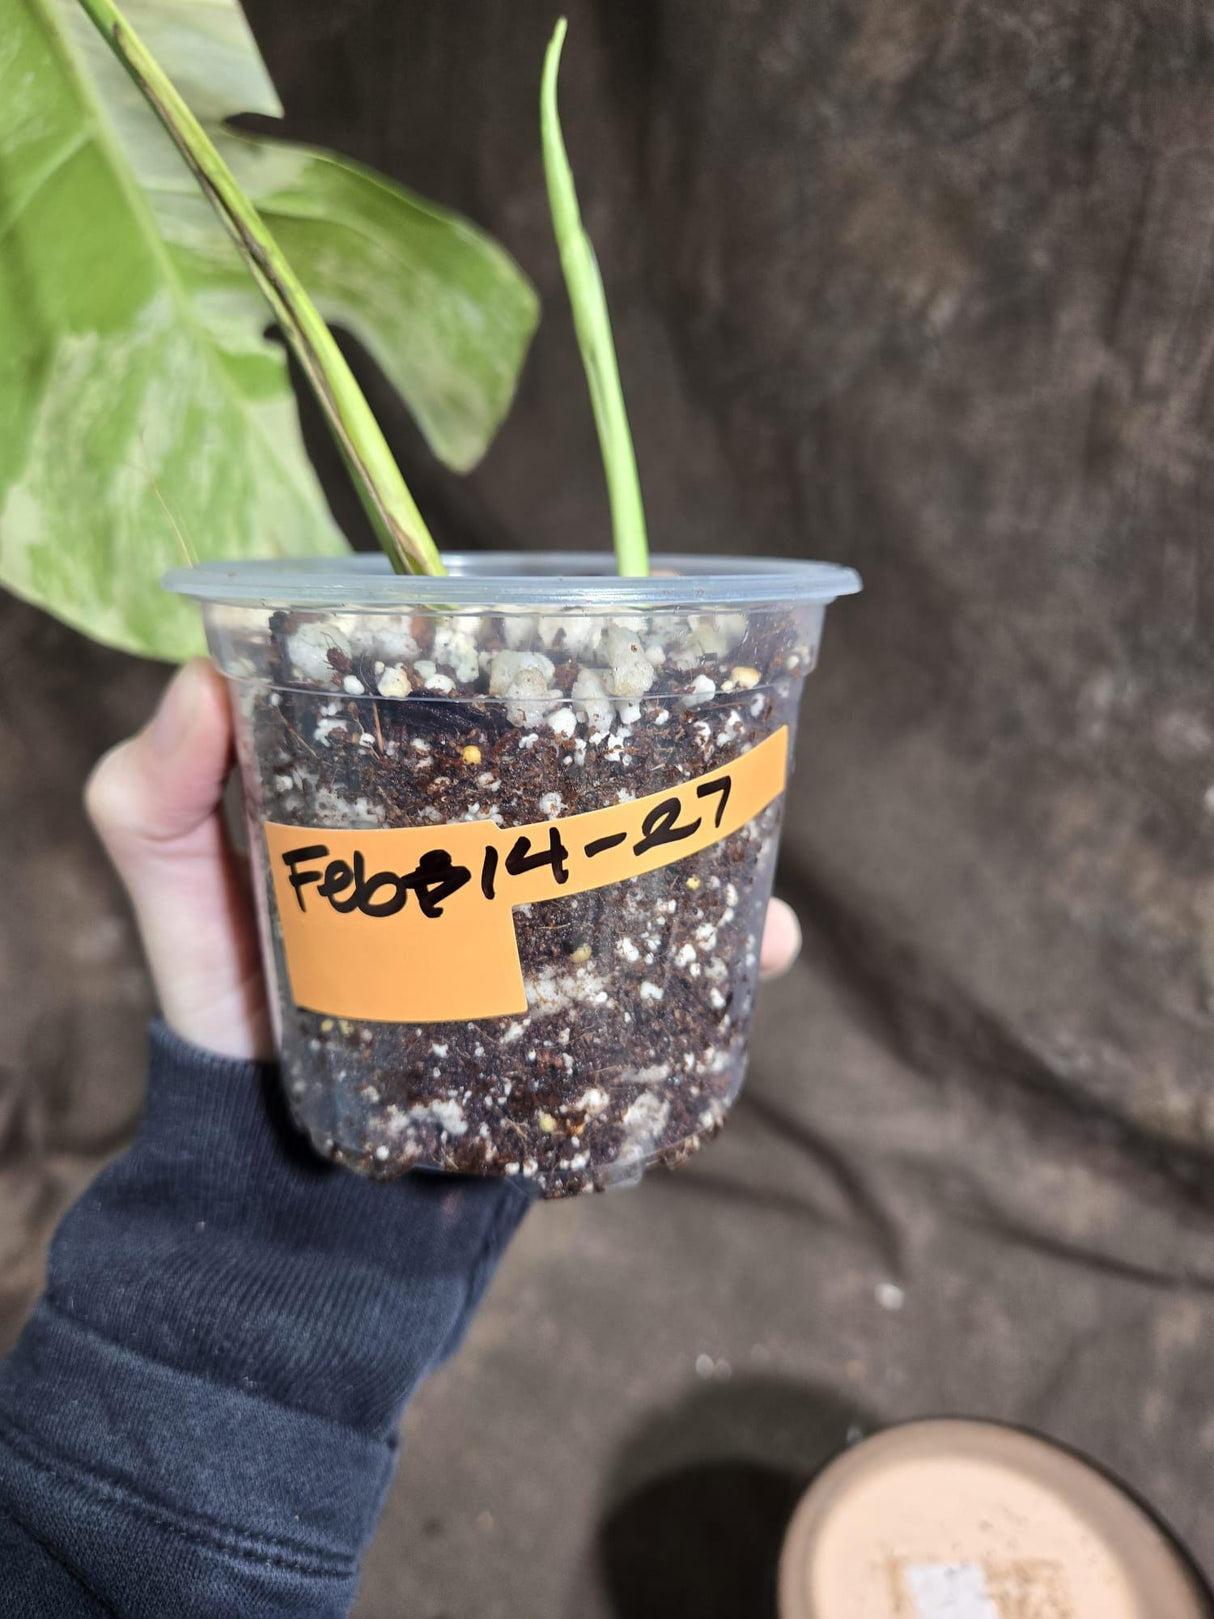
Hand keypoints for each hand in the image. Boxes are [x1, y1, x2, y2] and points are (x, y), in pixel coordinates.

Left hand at [86, 661, 802, 1063]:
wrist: (274, 1163)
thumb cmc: (222, 1002)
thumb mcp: (171, 884)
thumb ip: (150, 794)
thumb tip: (202, 680)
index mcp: (399, 796)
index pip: (482, 702)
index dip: (541, 658)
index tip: (594, 629)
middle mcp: (481, 849)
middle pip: (585, 778)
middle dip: (656, 752)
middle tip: (697, 733)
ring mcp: (529, 929)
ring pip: (638, 866)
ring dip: (707, 848)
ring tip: (744, 841)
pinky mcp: (562, 1009)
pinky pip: (656, 974)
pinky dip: (723, 960)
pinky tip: (764, 947)